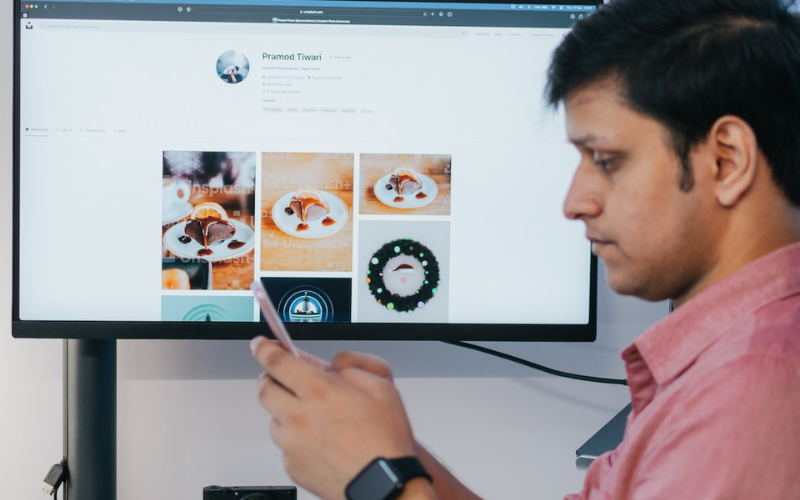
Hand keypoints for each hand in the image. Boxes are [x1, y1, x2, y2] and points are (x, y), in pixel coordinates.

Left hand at [251, 337, 417, 499]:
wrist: (384, 487)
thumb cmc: (385, 442)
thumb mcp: (382, 388)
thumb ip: (353, 367)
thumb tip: (334, 365)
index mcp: (319, 392)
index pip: (277, 362)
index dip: (265, 349)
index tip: (260, 345)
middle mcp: (299, 417)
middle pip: (265, 389)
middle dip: (271, 378)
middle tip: (286, 379)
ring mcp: (292, 445)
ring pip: (273, 419)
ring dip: (285, 412)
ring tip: (313, 417)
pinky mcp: (292, 467)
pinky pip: (284, 446)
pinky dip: (295, 439)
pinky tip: (319, 442)